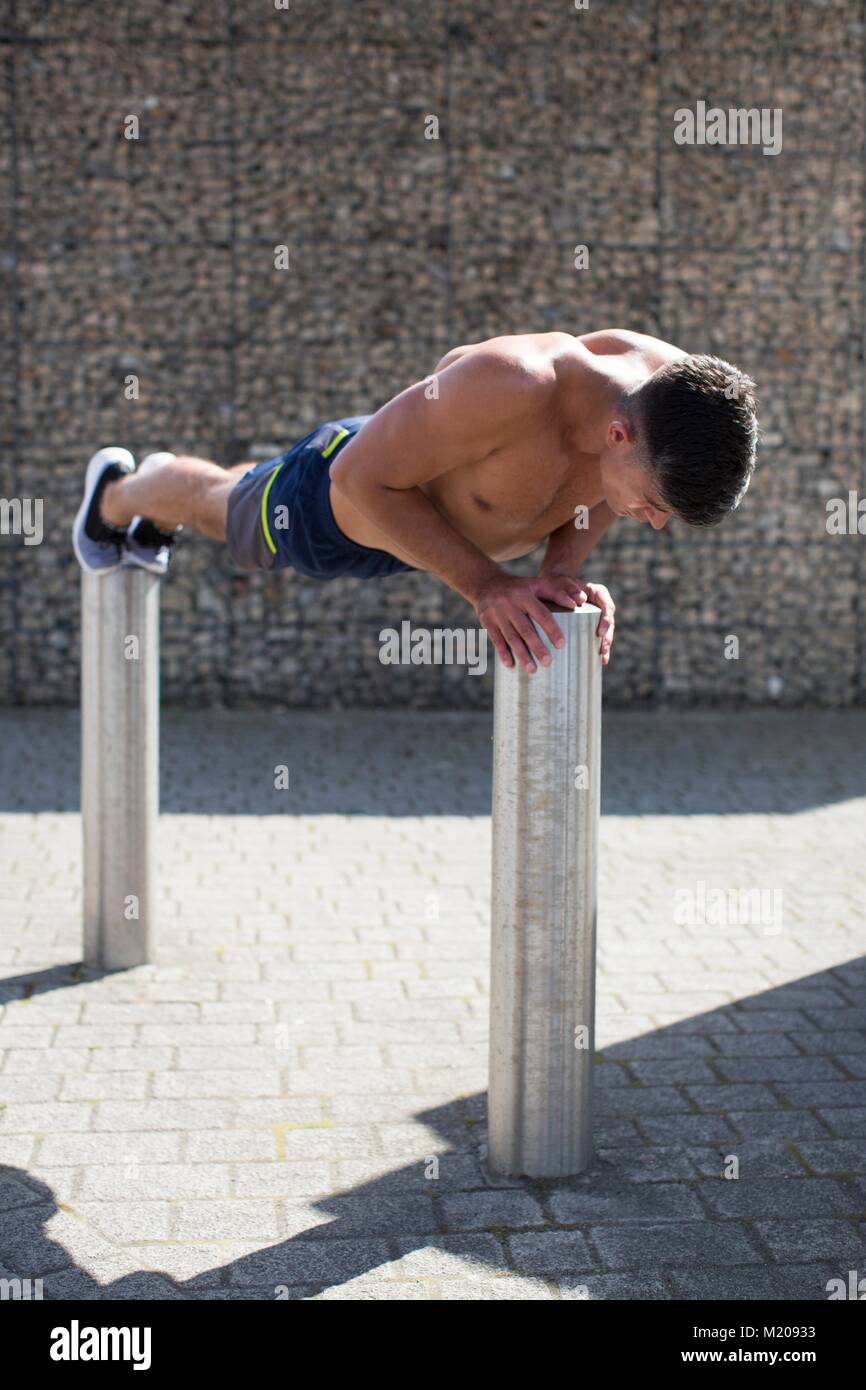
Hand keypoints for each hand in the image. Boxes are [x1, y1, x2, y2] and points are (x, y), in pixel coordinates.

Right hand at [473, 572, 593, 672]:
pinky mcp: (487, 622)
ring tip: (532, 669)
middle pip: (525, 629)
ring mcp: (497, 614)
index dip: (552, 629)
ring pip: (511, 637)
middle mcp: (509, 604)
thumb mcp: (537, 584)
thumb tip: (576, 604)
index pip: (541, 614)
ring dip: (521, 654)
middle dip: (536, 647)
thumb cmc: (519, 588)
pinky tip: (511, 665)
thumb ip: (557, 593)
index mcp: (525, 595)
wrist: (487, 584)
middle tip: (548, 662)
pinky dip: (503, 653)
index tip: (561, 645)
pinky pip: (496, 640)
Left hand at [549, 576, 614, 666]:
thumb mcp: (563, 583)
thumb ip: (570, 588)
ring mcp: (597, 616)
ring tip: (603, 659)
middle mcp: (601, 605)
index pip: (607, 606)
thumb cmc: (558, 584)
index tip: (600, 632)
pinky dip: (599, 648)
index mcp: (599, 593)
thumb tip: (581, 599)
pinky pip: (598, 637)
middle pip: (609, 622)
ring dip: (605, 646)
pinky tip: (600, 661)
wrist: (553, 588)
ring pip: (606, 632)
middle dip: (607, 637)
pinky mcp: (591, 625)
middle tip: (602, 649)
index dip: (607, 620)